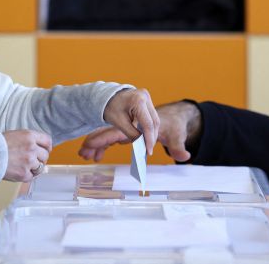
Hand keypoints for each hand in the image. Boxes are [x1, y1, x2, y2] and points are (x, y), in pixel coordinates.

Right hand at [2, 130, 51, 181]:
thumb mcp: (15, 134)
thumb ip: (29, 140)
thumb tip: (40, 147)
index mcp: (29, 136)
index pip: (47, 141)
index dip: (47, 147)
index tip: (46, 150)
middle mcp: (32, 148)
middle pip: (45, 155)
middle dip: (40, 158)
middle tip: (32, 160)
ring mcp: (29, 162)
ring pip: (40, 167)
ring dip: (34, 167)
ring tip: (24, 166)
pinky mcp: (24, 174)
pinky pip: (32, 176)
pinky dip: (27, 175)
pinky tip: (19, 171)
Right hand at [80, 101, 200, 161]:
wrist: (172, 117)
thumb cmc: (173, 123)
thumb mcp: (177, 134)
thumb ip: (178, 146)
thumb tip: (184, 156)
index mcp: (141, 112)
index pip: (133, 130)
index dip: (126, 141)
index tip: (117, 154)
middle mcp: (131, 119)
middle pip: (113, 131)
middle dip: (98, 140)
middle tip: (85, 150)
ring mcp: (127, 125)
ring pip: (109, 135)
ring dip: (96, 144)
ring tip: (83, 154)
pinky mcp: (126, 131)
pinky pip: (111, 139)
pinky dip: (102, 146)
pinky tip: (94, 156)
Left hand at [101, 88, 159, 156]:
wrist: (106, 97)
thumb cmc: (110, 107)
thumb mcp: (119, 122)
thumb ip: (132, 133)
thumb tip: (142, 143)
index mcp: (138, 100)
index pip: (148, 124)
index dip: (149, 139)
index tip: (148, 151)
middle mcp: (145, 96)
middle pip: (154, 121)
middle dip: (152, 137)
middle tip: (148, 150)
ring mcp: (147, 97)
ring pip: (155, 119)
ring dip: (152, 133)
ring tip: (147, 145)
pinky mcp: (147, 100)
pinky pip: (152, 116)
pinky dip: (149, 126)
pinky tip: (146, 136)